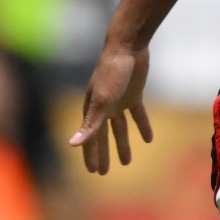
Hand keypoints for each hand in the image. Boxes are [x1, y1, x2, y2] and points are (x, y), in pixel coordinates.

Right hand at [69, 42, 154, 173]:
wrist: (128, 47)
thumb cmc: (111, 72)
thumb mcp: (102, 100)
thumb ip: (90, 124)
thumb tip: (72, 144)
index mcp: (93, 109)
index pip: (90, 137)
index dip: (90, 154)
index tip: (93, 171)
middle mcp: (104, 107)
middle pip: (103, 135)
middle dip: (102, 153)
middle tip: (103, 172)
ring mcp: (119, 101)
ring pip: (120, 128)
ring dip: (122, 144)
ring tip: (126, 162)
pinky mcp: (134, 94)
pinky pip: (137, 115)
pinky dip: (142, 127)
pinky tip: (148, 139)